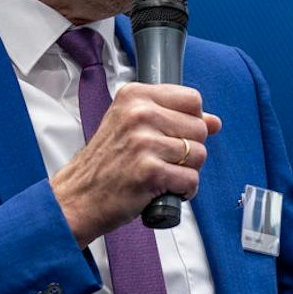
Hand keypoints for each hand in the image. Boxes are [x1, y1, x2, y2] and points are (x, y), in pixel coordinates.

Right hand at [51, 83, 221, 245]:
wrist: (78, 197)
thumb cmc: (105, 163)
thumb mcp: (131, 126)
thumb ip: (172, 117)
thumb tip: (214, 121)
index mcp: (134, 96)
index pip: (193, 99)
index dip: (191, 121)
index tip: (174, 134)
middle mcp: (139, 114)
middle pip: (200, 128)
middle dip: (190, 150)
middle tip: (164, 159)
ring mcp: (144, 142)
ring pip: (199, 155)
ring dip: (186, 171)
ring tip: (161, 174)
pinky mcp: (150, 172)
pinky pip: (191, 180)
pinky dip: (183, 191)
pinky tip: (163, 189)